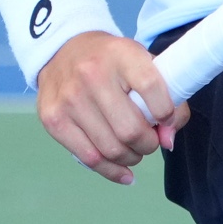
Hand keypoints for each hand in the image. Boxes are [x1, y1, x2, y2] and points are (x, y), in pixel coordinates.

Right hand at [35, 29, 187, 184]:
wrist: (62, 51)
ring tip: (135, 151)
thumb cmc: (112, 61)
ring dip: (132, 157)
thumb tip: (168, 140)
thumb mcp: (143, 62)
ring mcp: (70, 99)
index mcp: (121, 54)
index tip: (167, 120)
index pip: (150, 87)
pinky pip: (89, 158)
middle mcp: (92, 75)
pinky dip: (112, 171)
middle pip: (130, 129)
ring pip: (111, 148)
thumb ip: (168, 97)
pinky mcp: (54, 120)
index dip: (166, 112)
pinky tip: (124, 172)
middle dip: (148, 144)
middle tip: (150, 141)